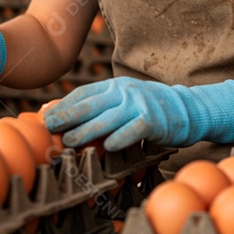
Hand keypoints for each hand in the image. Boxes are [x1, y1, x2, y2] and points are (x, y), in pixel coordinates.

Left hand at [42, 76, 233, 150]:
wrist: (187, 108)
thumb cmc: (149, 108)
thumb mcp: (124, 100)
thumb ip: (99, 106)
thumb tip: (61, 115)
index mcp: (115, 86)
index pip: (83, 93)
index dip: (63, 105)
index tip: (46, 117)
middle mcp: (125, 92)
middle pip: (90, 105)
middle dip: (68, 117)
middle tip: (50, 129)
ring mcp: (139, 105)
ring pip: (107, 119)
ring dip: (86, 131)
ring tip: (69, 142)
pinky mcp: (153, 120)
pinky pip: (133, 130)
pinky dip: (120, 138)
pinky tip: (107, 147)